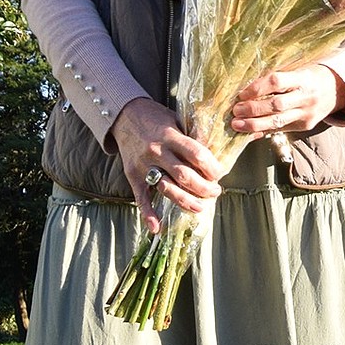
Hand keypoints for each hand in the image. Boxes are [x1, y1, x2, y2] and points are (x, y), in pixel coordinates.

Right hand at [111, 96, 223, 226]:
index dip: (212, 167)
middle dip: (204, 187)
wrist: (123, 115)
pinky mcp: (132, 176)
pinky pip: (141, 198)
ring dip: (186, 201)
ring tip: (200, 207)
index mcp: (170, 136)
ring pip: (167, 189)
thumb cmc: (156, 117)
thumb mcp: (176, 119)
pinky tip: (157, 228)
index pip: (196, 154)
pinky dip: (148, 214)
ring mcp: (143, 165)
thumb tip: (215, 153)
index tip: (220, 173)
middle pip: (185, 175)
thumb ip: (191, 136)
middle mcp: (157, 151)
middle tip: (215, 192)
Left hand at [230, 64, 344, 138]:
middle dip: (253, 109)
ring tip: (237, 124)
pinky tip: (249, 134)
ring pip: (278, 122)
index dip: (257, 88)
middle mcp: (306, 97)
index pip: (277, 81)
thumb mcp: (299, 69)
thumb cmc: (311, 76)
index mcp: (303, 78)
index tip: (242, 93)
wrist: (338, 90)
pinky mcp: (305, 126)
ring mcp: (307, 114)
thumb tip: (247, 88)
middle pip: (276, 105)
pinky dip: (263, 132)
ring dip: (254, 124)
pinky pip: (281, 130)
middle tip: (235, 110)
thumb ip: (278, 78)